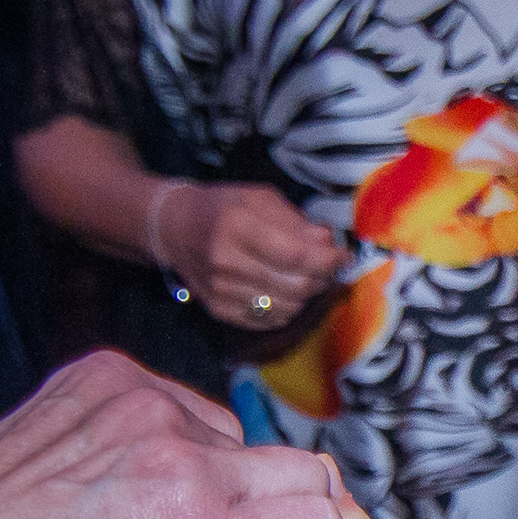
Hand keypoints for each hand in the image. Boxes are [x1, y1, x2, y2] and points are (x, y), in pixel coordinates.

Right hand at [154, 181, 344, 331]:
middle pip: (296, 286)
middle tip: (330, 267)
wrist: (173, 229)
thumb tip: (327, 244)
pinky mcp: (220, 311)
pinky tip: (285, 290)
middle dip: (323, 279)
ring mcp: (221, 291)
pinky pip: (270, 320)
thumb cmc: (223, 208)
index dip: (329, 260)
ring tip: (308, 276)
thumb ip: (295, 221)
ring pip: (287, 307)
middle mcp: (226, 262)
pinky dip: (288, 308)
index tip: (344, 256)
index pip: (296, 255)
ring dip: (307, 295)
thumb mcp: (259, 198)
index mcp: (237, 226)